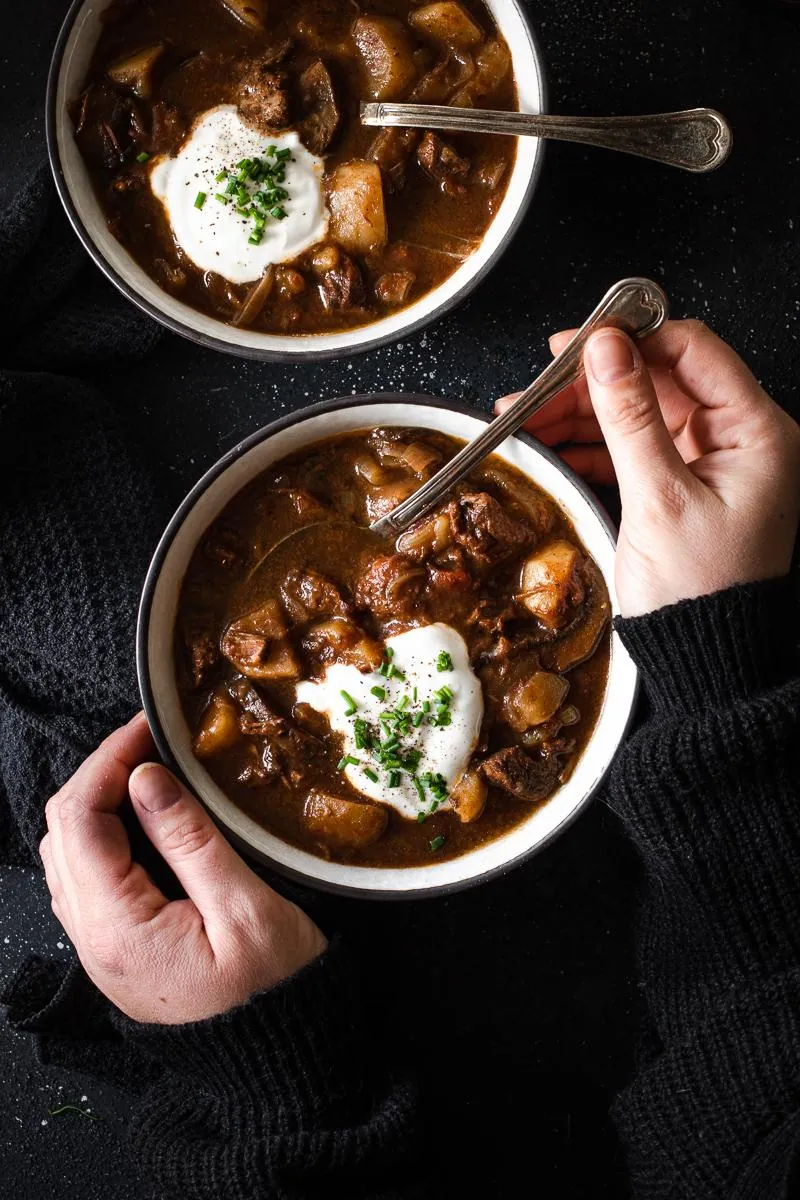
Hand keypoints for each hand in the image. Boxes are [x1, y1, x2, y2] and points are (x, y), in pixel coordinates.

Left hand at [39, 714, 326, 1024]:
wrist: (281, 1067)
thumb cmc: (275, 993)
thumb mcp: (245, 909)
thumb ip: (189, 840)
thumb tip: (144, 777)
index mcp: (117, 927)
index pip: (78, 819)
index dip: (107, 760)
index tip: (149, 727)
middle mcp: (93, 938)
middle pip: (63, 831)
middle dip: (100, 774)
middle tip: (153, 743)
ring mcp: (102, 948)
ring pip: (71, 854)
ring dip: (102, 804)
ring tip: (155, 773)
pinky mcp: (121, 950)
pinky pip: (92, 879)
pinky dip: (111, 837)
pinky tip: (154, 821)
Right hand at [497, 319, 799, 616]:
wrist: (704, 657)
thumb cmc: (698, 590)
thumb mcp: (658, 496)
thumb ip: (629, 417)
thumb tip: (605, 349)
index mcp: (755, 431)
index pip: (693, 351)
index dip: (632, 339)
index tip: (577, 343)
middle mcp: (738, 439)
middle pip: (659, 380)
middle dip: (594, 382)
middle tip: (537, 388)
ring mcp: (709, 462)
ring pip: (639, 412)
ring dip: (583, 413)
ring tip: (527, 419)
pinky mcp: (683, 485)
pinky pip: (634, 447)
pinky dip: (594, 444)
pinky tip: (553, 445)